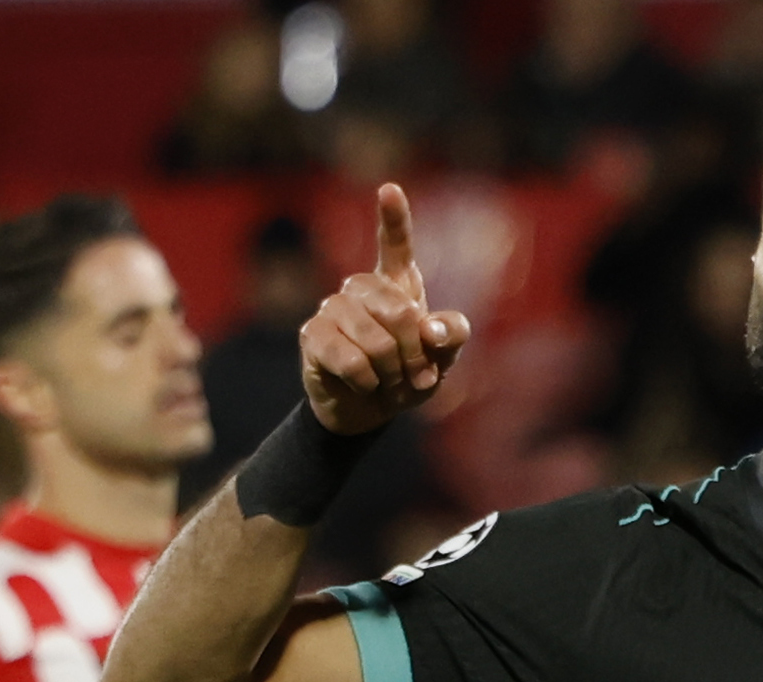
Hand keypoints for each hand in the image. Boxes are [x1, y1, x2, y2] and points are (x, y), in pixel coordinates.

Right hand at [300, 184, 470, 434]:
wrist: (368, 409)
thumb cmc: (407, 376)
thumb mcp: (441, 361)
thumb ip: (450, 339)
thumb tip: (434, 329)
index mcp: (395, 283)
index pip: (395, 245)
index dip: (394, 218)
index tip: (389, 190)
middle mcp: (361, 288)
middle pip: (399, 311)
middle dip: (415, 353)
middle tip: (418, 376)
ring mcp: (332, 308)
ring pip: (373, 338)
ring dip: (391, 371)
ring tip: (390, 382)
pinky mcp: (312, 335)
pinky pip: (349, 359)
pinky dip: (367, 380)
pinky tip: (366, 384)